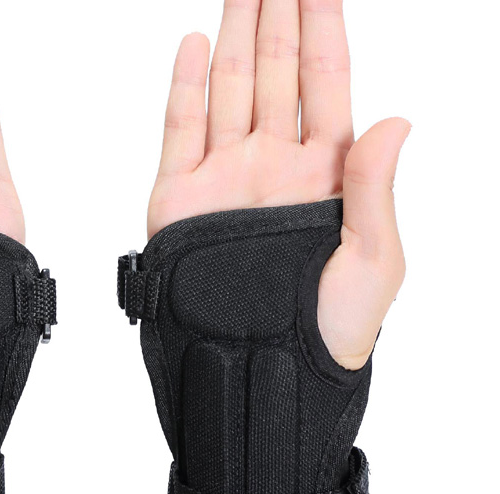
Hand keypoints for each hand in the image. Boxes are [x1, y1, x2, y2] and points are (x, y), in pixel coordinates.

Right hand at [148, 0, 409, 369]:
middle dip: (276, 16)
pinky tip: (195, 45)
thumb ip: (377, 190)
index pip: (326, 85)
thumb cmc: (329, 332)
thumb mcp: (373, 262)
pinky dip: (186, 88)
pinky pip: (181, 132)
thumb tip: (395, 120)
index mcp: (324, 177)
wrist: (260, 377)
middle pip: (274, 75)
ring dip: (234, 36)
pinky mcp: (180, 203)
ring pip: (227, 91)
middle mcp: (272, 168)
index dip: (323, 30)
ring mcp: (223, 181)